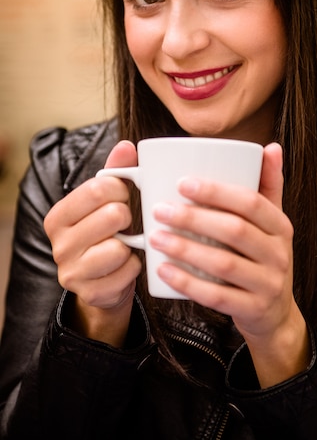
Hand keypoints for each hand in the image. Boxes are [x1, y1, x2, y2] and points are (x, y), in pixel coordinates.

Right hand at [44, 140, 141, 346]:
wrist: (102, 282)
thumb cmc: (105, 233)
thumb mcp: (105, 200)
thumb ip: (115, 171)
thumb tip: (126, 146)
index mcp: (58, 216)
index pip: (98, 188)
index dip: (121, 188)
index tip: (124, 195)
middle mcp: (59, 244)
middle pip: (113, 215)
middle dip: (128, 216)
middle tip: (125, 222)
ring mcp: (72, 272)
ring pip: (119, 248)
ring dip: (130, 245)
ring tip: (124, 244)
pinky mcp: (90, 293)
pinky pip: (128, 272)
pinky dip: (134, 267)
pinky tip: (125, 265)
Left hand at [149, 143, 310, 385]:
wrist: (275, 314)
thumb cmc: (263, 258)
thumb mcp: (272, 223)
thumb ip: (268, 185)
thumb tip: (270, 146)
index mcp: (280, 226)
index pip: (251, 202)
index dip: (216, 192)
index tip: (182, 183)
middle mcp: (279, 254)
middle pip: (234, 230)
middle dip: (193, 218)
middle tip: (159, 209)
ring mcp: (268, 284)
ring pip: (224, 263)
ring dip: (185, 249)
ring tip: (155, 237)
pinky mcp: (252, 310)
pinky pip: (216, 296)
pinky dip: (187, 283)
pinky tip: (163, 270)